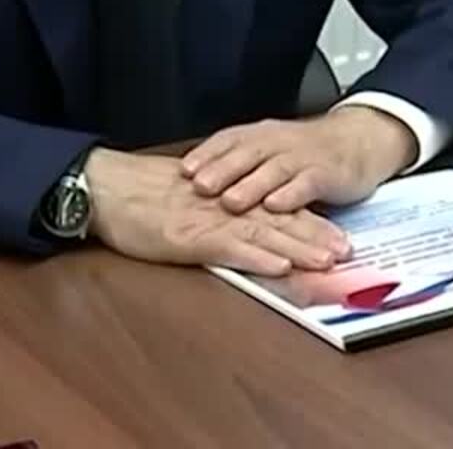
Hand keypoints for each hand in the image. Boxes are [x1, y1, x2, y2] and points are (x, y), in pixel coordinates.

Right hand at [83, 148, 351, 275]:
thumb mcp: (184, 195)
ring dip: (298, 248)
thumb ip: (214, 205)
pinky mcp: (188, 238)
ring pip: (262, 234)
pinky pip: (228, 248)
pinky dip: (256, 257)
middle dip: (316, 236)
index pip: (275, 207)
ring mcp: (207, 221)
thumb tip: (239, 218)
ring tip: (327, 260)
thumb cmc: (138, 194)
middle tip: (348, 250)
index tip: (337, 234)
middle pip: (278, 221)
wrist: (105, 187)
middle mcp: (223, 206)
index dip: (309, 221)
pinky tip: (279, 265)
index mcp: (224, 196)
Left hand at [179, 107, 415, 215]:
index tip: (184, 170)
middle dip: (222, 170)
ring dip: (251, 186)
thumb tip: (196, 182)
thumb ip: (239, 163)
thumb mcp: (270, 149)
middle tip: (200, 187)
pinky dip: (290, 195)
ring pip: (273, 170)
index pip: (228, 141)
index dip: (206, 155)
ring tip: (231, 202)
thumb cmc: (307, 150)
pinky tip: (276, 206)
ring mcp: (302, 158)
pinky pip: (306, 184)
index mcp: (260, 135)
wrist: (358, 140)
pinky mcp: (326, 174)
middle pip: (246, 154)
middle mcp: (278, 143)